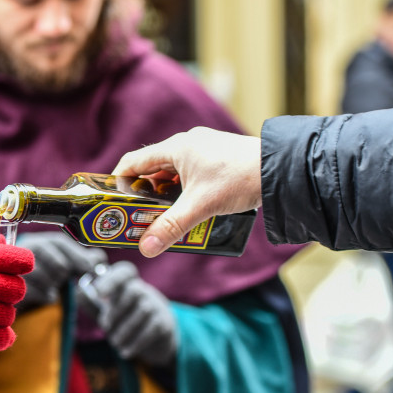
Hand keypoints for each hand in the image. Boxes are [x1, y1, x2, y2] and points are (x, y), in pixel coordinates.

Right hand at [17, 231, 107, 309]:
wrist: (17, 282)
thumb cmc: (47, 269)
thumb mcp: (65, 260)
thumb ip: (84, 259)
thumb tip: (100, 259)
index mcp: (43, 240)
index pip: (61, 244)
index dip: (79, 257)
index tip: (91, 269)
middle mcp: (28, 248)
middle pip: (60, 266)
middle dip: (65, 275)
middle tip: (61, 277)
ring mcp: (19, 265)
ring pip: (50, 280)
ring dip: (55, 286)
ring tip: (51, 284)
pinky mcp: (14, 284)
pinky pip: (40, 293)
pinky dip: (47, 296)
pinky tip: (47, 294)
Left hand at [80, 261, 176, 366]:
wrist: (155, 341)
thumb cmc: (125, 321)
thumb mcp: (107, 311)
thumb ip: (92, 303)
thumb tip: (78, 292)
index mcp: (128, 285)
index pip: (124, 271)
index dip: (111, 279)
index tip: (97, 293)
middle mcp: (145, 292)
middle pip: (134, 290)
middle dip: (116, 310)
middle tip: (106, 327)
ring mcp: (157, 306)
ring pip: (143, 310)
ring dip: (124, 330)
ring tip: (115, 342)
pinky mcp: (165, 324)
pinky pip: (152, 329)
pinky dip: (135, 343)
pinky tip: (124, 352)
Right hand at [111, 127, 261, 256]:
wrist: (279, 169)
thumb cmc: (240, 178)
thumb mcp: (200, 206)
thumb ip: (171, 227)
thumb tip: (146, 248)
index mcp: (176, 147)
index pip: (134, 161)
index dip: (119, 180)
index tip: (112, 199)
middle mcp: (188, 144)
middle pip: (154, 169)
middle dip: (145, 194)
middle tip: (139, 216)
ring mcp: (205, 149)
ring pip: (174, 173)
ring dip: (167, 194)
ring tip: (165, 217)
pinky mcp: (218, 158)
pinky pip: (191, 174)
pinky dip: (185, 191)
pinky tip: (192, 208)